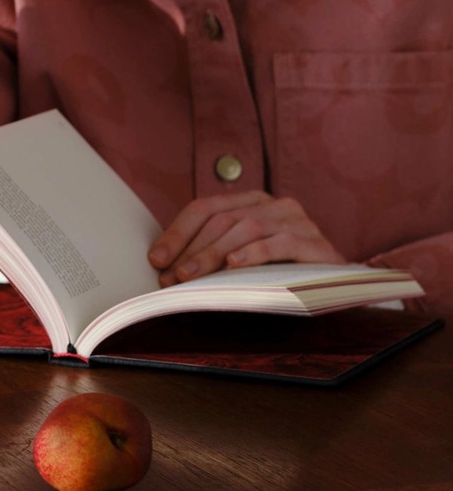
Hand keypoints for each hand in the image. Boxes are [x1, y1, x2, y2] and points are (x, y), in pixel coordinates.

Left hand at [147, 191, 345, 286]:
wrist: (336, 289)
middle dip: (190, 249)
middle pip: (222, 219)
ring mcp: (297, 220)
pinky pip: (281, 242)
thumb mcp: (239, 259)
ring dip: (213, 254)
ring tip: (190, 276)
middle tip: (169, 276)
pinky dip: (254, 253)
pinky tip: (234, 265)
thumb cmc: (278, 274)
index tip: (155, 259)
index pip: (204, 208)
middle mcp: (273, 204)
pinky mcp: (317, 242)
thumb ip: (209, 252)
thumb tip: (161, 265)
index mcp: (250, 202)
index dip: (176, 232)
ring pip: (246, 228)